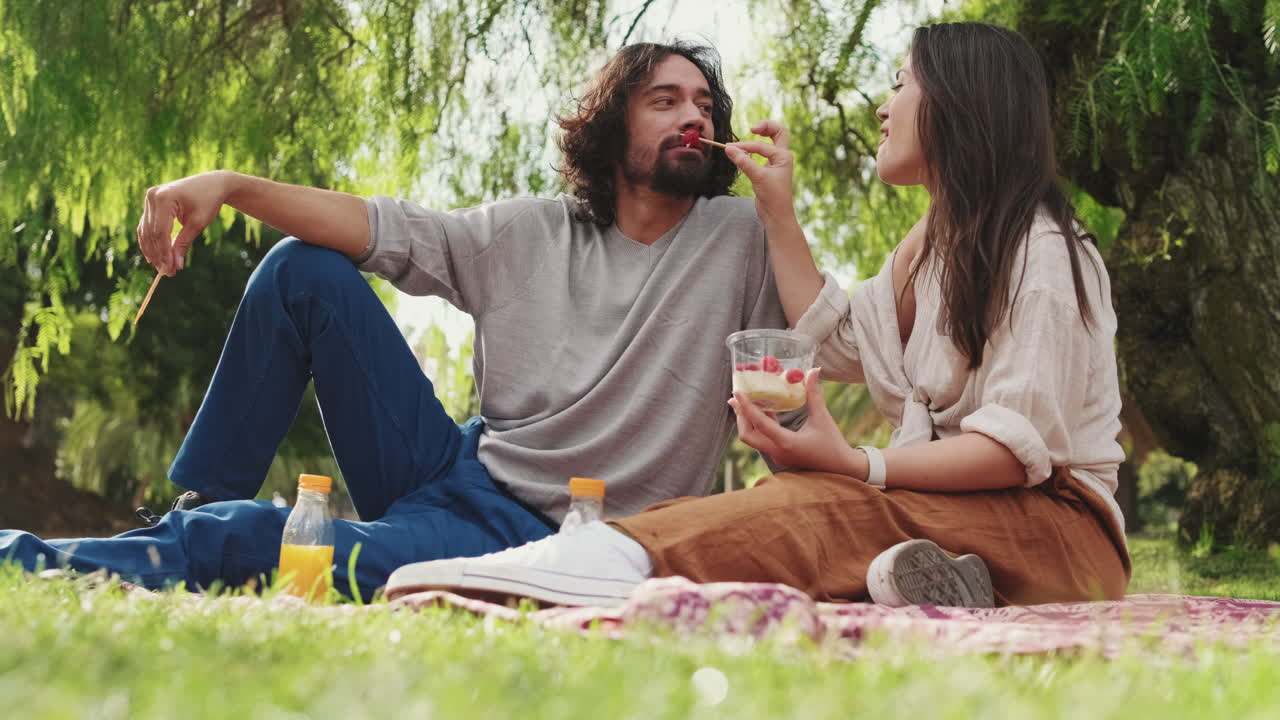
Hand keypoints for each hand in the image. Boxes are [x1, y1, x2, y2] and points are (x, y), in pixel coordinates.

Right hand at [136, 171, 230, 275]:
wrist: (212, 183)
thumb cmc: (208, 201)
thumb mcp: (198, 224)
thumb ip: (184, 243)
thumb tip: (176, 266)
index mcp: (164, 199)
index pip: (160, 232)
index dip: (164, 253)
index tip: (169, 270)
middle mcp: (152, 197)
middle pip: (151, 233)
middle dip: (158, 255)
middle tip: (166, 273)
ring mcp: (149, 198)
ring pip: (146, 231)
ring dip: (152, 251)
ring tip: (162, 267)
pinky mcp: (151, 203)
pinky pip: (147, 225)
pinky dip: (151, 241)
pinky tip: (155, 256)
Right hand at [724, 120, 797, 225]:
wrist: (776, 215)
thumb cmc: (773, 197)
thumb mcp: (758, 177)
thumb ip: (744, 162)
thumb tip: (728, 148)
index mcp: (784, 156)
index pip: (761, 146)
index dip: (746, 146)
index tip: (730, 148)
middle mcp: (782, 157)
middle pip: (778, 132)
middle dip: (766, 127)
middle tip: (753, 129)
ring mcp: (775, 163)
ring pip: (770, 142)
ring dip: (760, 138)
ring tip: (744, 140)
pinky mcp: (768, 170)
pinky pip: (762, 153)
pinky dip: (754, 150)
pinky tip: (743, 153)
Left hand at [728, 368, 868, 477]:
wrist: (842, 469)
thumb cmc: (833, 444)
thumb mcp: (822, 418)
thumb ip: (814, 394)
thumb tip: (814, 370)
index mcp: (786, 443)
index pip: (759, 424)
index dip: (746, 407)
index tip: (737, 393)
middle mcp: (777, 451)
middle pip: (748, 435)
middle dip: (740, 416)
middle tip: (736, 397)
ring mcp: (778, 455)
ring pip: (754, 438)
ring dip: (748, 420)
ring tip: (743, 402)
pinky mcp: (781, 455)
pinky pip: (764, 439)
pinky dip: (760, 425)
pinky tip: (763, 411)